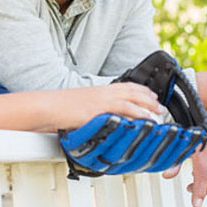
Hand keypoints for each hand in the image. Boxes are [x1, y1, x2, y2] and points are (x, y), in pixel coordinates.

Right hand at [0, 82, 162, 132]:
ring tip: (159, 113)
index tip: (151, 95)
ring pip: (132, 99)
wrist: (46, 106)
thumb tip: (101, 118)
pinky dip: (137, 115)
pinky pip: (123, 111)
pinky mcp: (99, 110)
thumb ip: (94, 110)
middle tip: (160, 105)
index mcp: (99, 90)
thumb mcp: (80, 105)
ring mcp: (102, 100)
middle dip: (149, 97)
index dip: (141, 90)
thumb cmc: (59, 108)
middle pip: (133, 90)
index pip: (125, 86)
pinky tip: (146, 120)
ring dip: (148, 105)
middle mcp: (103, 92)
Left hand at [162, 114, 206, 206]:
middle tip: (191, 190)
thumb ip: (175, 160)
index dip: (199, 193)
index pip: (203, 177)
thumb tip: (166, 175)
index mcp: (203, 149)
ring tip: (197, 181)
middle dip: (204, 191)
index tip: (196, 204)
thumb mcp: (180, 142)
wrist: (203, 111)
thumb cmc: (189, 125)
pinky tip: (206, 173)